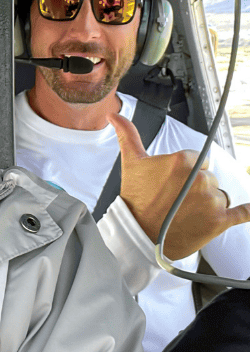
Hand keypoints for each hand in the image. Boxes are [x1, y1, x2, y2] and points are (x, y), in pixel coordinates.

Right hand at [109, 113, 249, 258]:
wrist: (139, 236)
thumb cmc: (135, 200)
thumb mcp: (131, 163)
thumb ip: (128, 135)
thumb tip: (115, 116)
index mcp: (182, 161)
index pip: (197, 159)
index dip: (186, 172)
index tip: (174, 183)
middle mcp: (200, 179)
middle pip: (209, 177)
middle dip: (197, 187)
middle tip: (178, 200)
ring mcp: (211, 201)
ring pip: (219, 195)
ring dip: (210, 202)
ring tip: (189, 212)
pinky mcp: (219, 221)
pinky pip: (242, 213)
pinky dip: (247, 210)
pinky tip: (249, 208)